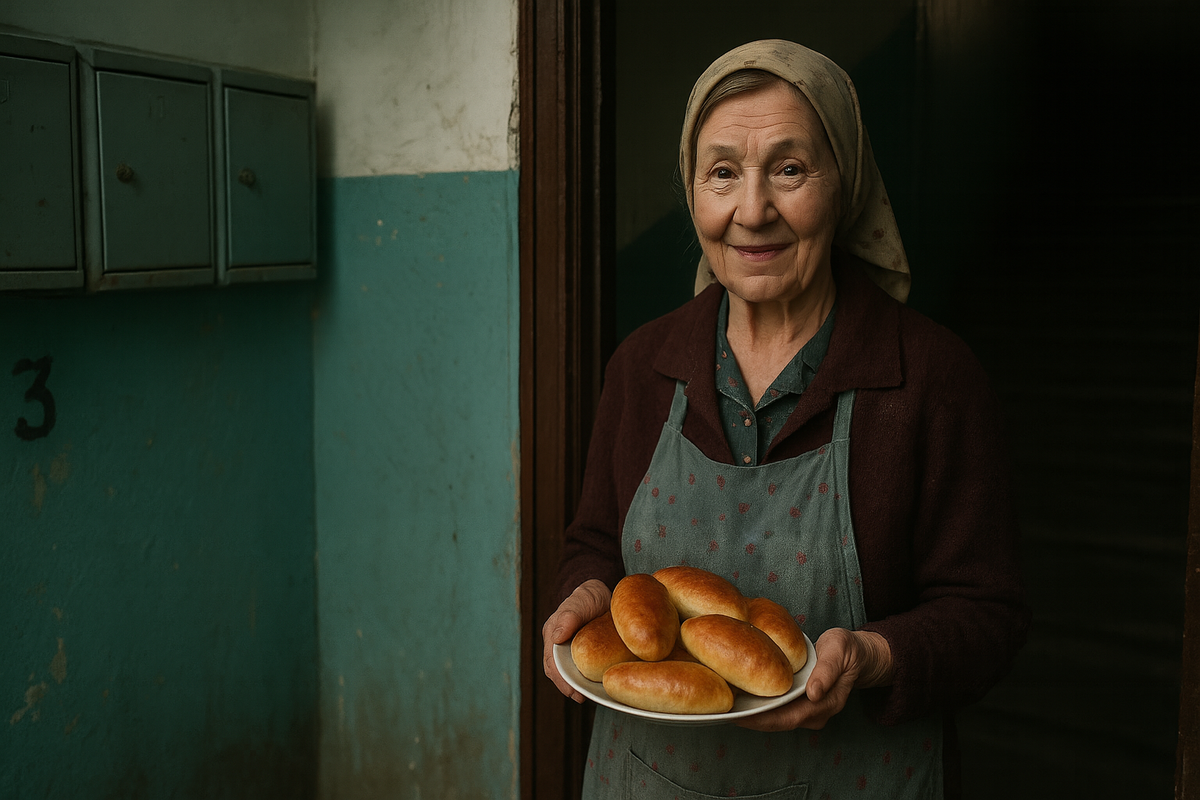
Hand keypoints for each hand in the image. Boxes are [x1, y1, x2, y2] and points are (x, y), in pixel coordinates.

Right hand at [542, 579, 611, 702]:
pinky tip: (596, 686)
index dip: (560, 680)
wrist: (602, 593)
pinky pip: (580, 669)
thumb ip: (569, 616)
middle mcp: (558, 644)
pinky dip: (585, 679)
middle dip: (567, 687)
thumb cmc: (589, 596)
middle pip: (557, 671)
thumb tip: (557, 637)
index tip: (572, 691)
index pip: (552, 662)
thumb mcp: (581, 602)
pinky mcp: (582, 652)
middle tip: (581, 698)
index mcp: (553, 634)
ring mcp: (569, 649)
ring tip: (587, 696)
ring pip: (568, 672)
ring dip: (576, 685)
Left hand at [735, 628, 891, 731]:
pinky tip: (742, 695)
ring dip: (752, 713)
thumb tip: (813, 692)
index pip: (787, 718)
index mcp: (825, 704)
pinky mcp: (801, 703)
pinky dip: (760, 705)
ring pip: (776, 718)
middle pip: (777, 722)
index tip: (737, 717)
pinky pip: (778, 709)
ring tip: (726, 704)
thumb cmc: (848, 650)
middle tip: (722, 711)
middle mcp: (815, 713)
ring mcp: (808, 710)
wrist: (859, 654)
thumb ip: (828, 671)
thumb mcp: (839, 652)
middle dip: (750, 719)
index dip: (761, 720)